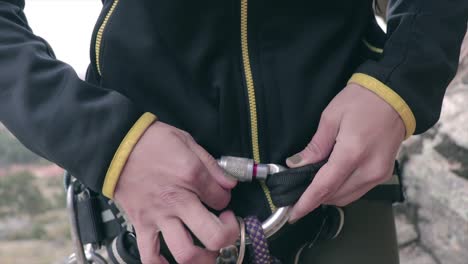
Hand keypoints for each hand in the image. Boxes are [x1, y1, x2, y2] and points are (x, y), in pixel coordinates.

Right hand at [114, 122, 238, 263]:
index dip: (227, 200)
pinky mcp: (141, 224)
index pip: (223, 200)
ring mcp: (159, 216)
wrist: (115, 145)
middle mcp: (178, 201)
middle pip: (213, 235)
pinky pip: (149, 255)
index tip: (221, 197)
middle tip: (226, 227)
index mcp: (192, 177)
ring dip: (203, 258)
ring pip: (185, 252)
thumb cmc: (149, 141)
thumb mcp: (187, 141)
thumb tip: (229, 182)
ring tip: (208, 250)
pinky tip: (171, 262)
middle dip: (228, 235)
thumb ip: (211, 164)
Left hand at [286, 84, 405, 222]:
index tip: (293, 213)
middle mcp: (368, 169)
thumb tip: (296, 165)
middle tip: (298, 191)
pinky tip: (333, 179)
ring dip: (329, 195)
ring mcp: (379, 174)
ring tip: (313, 184)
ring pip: (347, 197)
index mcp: (352, 153)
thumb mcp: (330, 118)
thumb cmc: (361, 100)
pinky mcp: (384, 174)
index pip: (324, 187)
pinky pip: (359, 190)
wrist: (395, 95)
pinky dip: (343, 190)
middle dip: (315, 198)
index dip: (306, 202)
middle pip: (335, 196)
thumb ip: (314, 147)